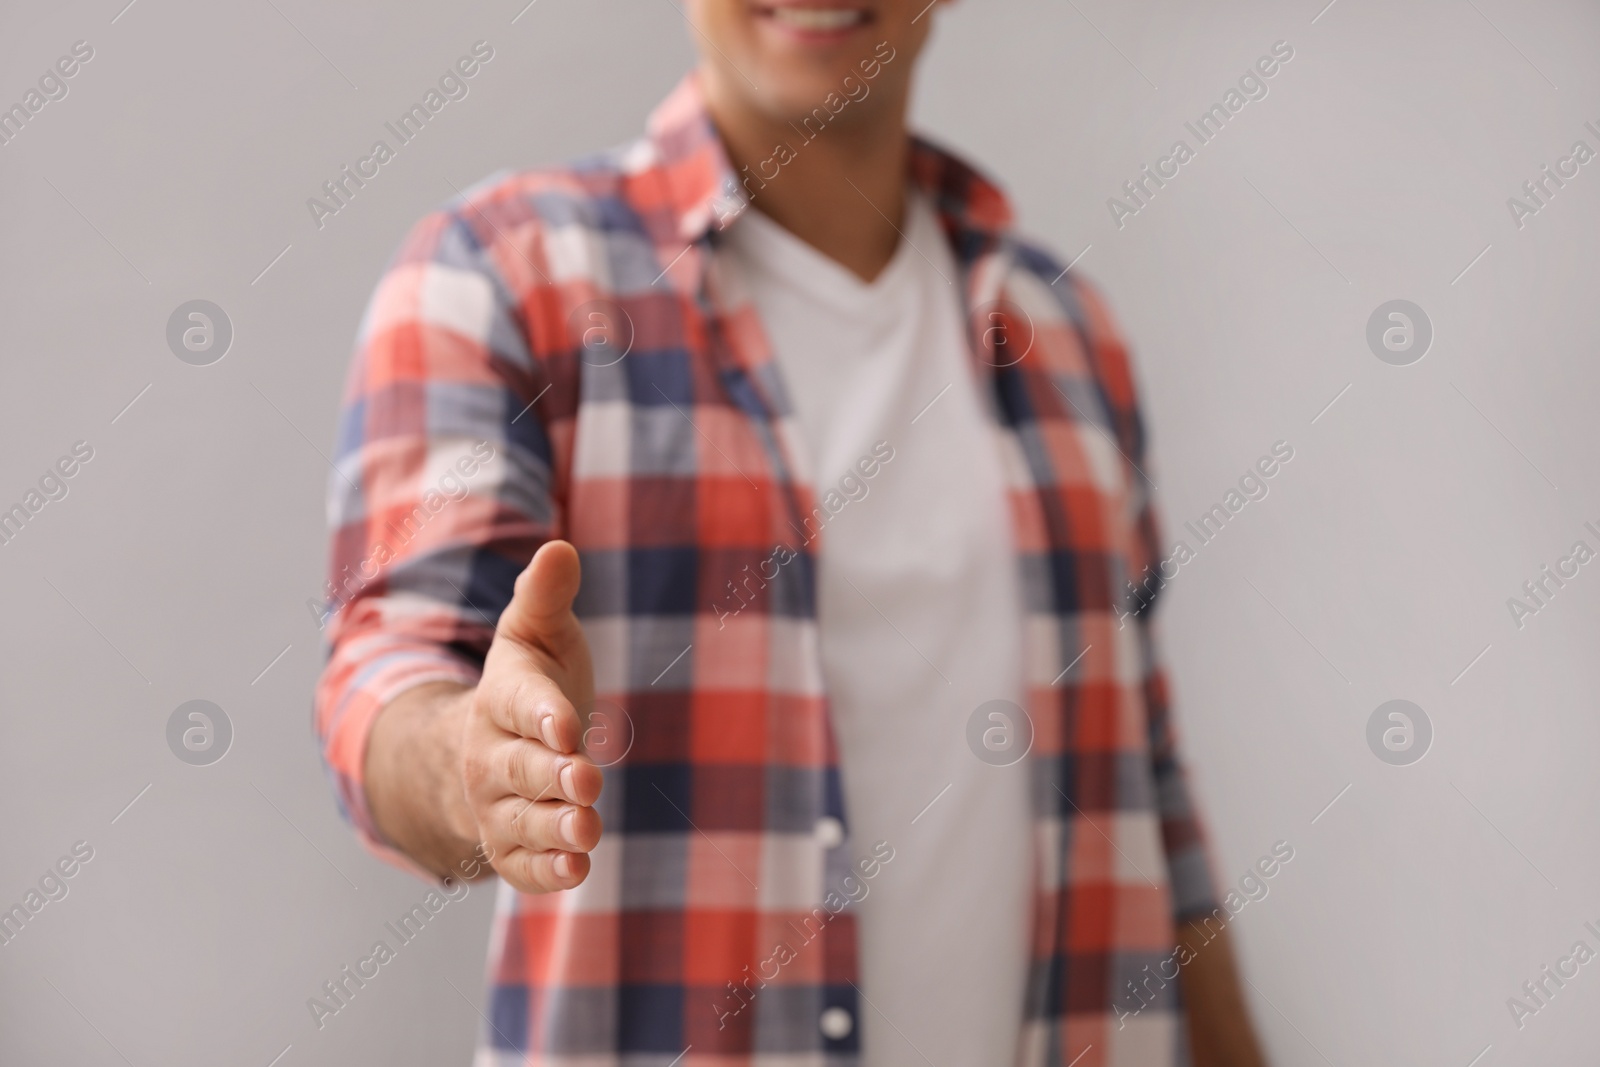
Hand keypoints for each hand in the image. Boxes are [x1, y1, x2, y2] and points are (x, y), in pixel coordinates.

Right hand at [457, 540, 601, 892]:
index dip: (544, 715)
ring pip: (520, 821)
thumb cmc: (532, 681)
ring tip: (587, 830)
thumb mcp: (536, 633)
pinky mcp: (509, 847)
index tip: (569, 725)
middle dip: (552, 776)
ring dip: (554, 828)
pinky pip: (520, 864)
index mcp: (503, 697)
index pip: (520, 704)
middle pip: (519, 768)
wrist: (495, 746)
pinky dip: (545, 872)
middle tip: (586, 780)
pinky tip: (575, 871)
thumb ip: (546, 596)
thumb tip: (559, 547)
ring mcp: (495, 805)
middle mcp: (490, 755)